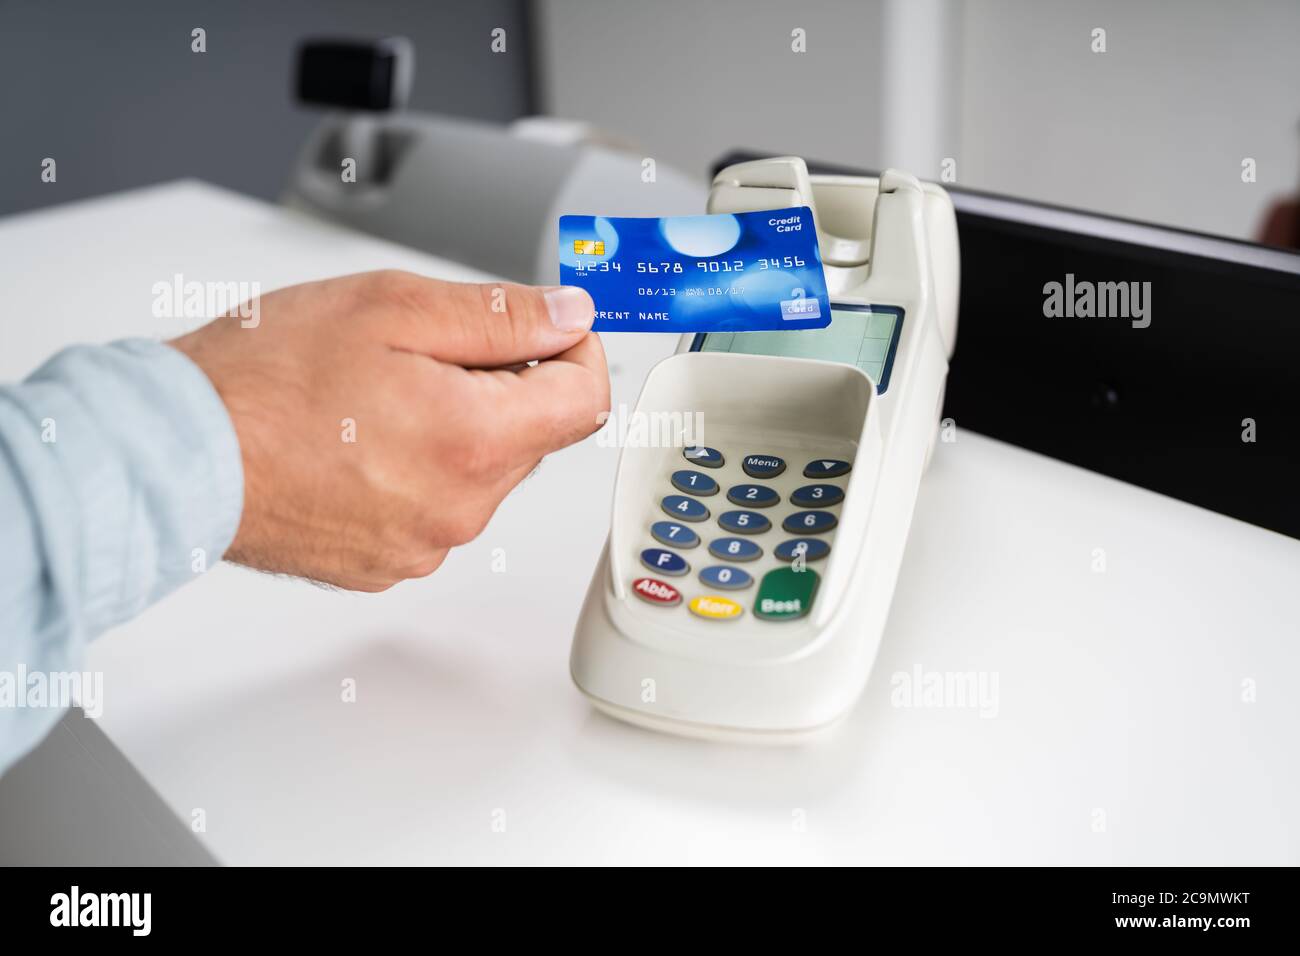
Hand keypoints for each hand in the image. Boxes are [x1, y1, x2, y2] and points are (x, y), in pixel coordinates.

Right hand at [170, 270, 606, 590]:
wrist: (176, 453)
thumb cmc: (264, 379)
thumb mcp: (391, 309)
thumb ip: (499, 316)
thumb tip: (567, 316)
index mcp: (474, 440)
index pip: (585, 400)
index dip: (575, 350)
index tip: (548, 328)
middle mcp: (460, 507)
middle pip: (532, 436)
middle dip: (503, 386)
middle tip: (428, 352)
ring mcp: (423, 544)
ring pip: (482, 472)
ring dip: (458, 428)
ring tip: (378, 397)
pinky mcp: (387, 564)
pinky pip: (435, 507)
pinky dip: (419, 469)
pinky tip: (360, 440)